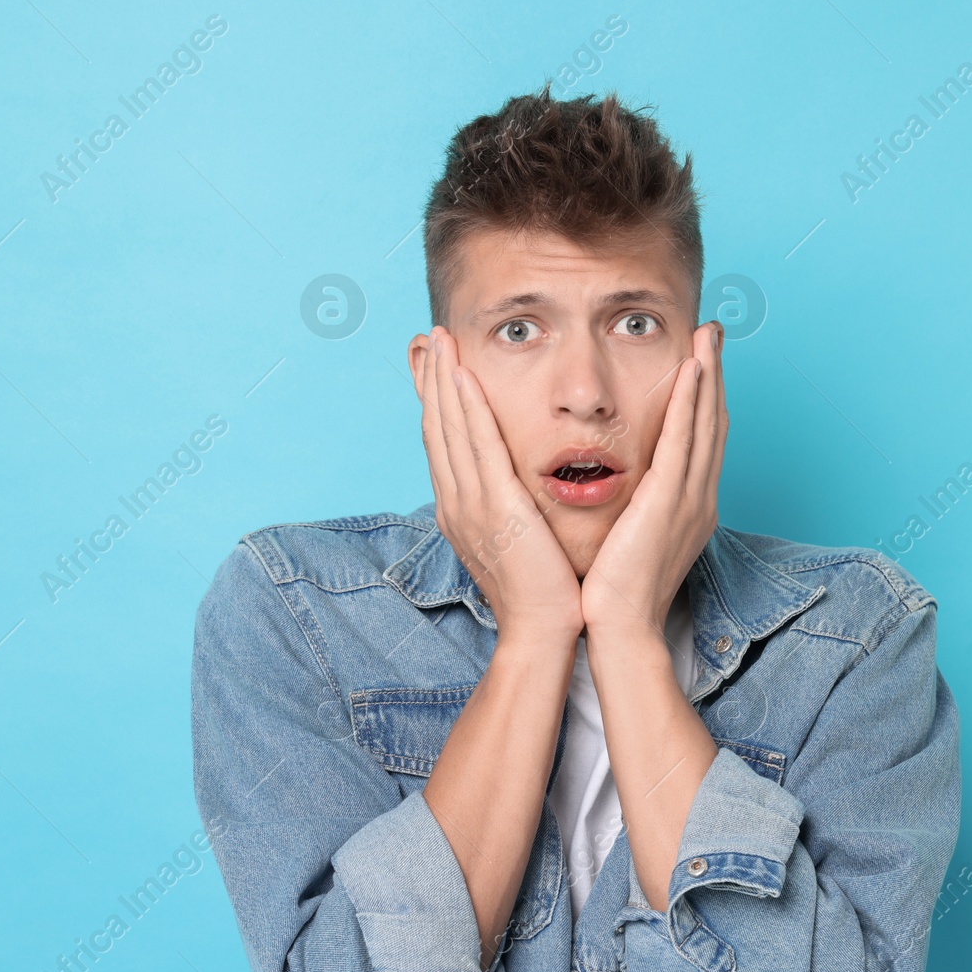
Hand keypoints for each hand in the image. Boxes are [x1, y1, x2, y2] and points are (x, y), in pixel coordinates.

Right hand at [415, 326, 585, 645]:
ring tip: (441, 340)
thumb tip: (518, 490)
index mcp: (462, 510)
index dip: (437, 402)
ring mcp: (470, 504)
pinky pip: (478, 446)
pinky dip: (467, 408)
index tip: (435, 366)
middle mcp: (457, 503)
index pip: (443, 444)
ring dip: (445, 380)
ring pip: (451, 429)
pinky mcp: (495, 507)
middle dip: (432, 381)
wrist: (541, 633)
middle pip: (437, 428)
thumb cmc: (543, 592)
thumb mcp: (519, 542)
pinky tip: (465, 377)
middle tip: (429, 338)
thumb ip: (512, 510)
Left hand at [580, 321, 726, 636]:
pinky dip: (690, 404)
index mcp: (689, 506)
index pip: (700, 439)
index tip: (700, 360)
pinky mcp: (670, 502)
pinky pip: (683, 443)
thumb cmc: (617, 592)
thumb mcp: (632, 538)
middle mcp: (699, 497)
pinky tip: (692, 370)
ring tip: (708, 335)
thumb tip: (625, 491)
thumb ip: (636, 508)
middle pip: (712, 422)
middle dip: (715, 374)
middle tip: (713, 332)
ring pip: (704, 424)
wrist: (620, 629)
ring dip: (709, 374)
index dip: (704, 397)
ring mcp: (690, 499)